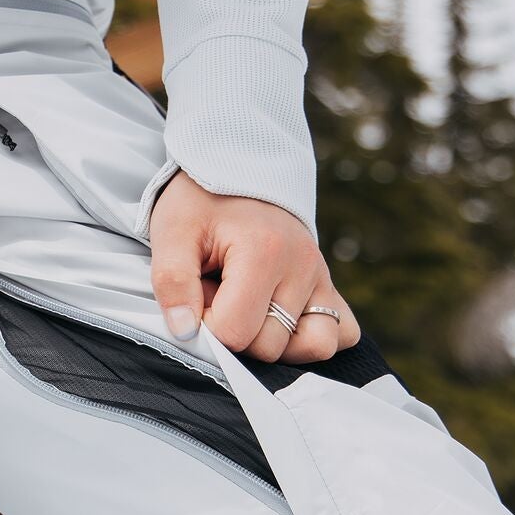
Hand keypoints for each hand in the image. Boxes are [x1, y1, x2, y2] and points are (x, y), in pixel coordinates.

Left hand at [149, 172, 360, 362]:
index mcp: (264, 253)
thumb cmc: (200, 201)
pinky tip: (278, 319)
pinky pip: (342, 333)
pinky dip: (311, 337)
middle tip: (219, 292)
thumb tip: (185, 333)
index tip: (197, 295)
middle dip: (234, 330)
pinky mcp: (330, 285)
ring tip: (247, 307)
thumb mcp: (172, 233)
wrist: (237, 166)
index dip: (205, 326)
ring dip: (274, 341)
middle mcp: (303, 267)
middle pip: (269, 346)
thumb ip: (172, 283)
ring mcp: (322, 277)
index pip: (235, 332)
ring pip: (312, 348)